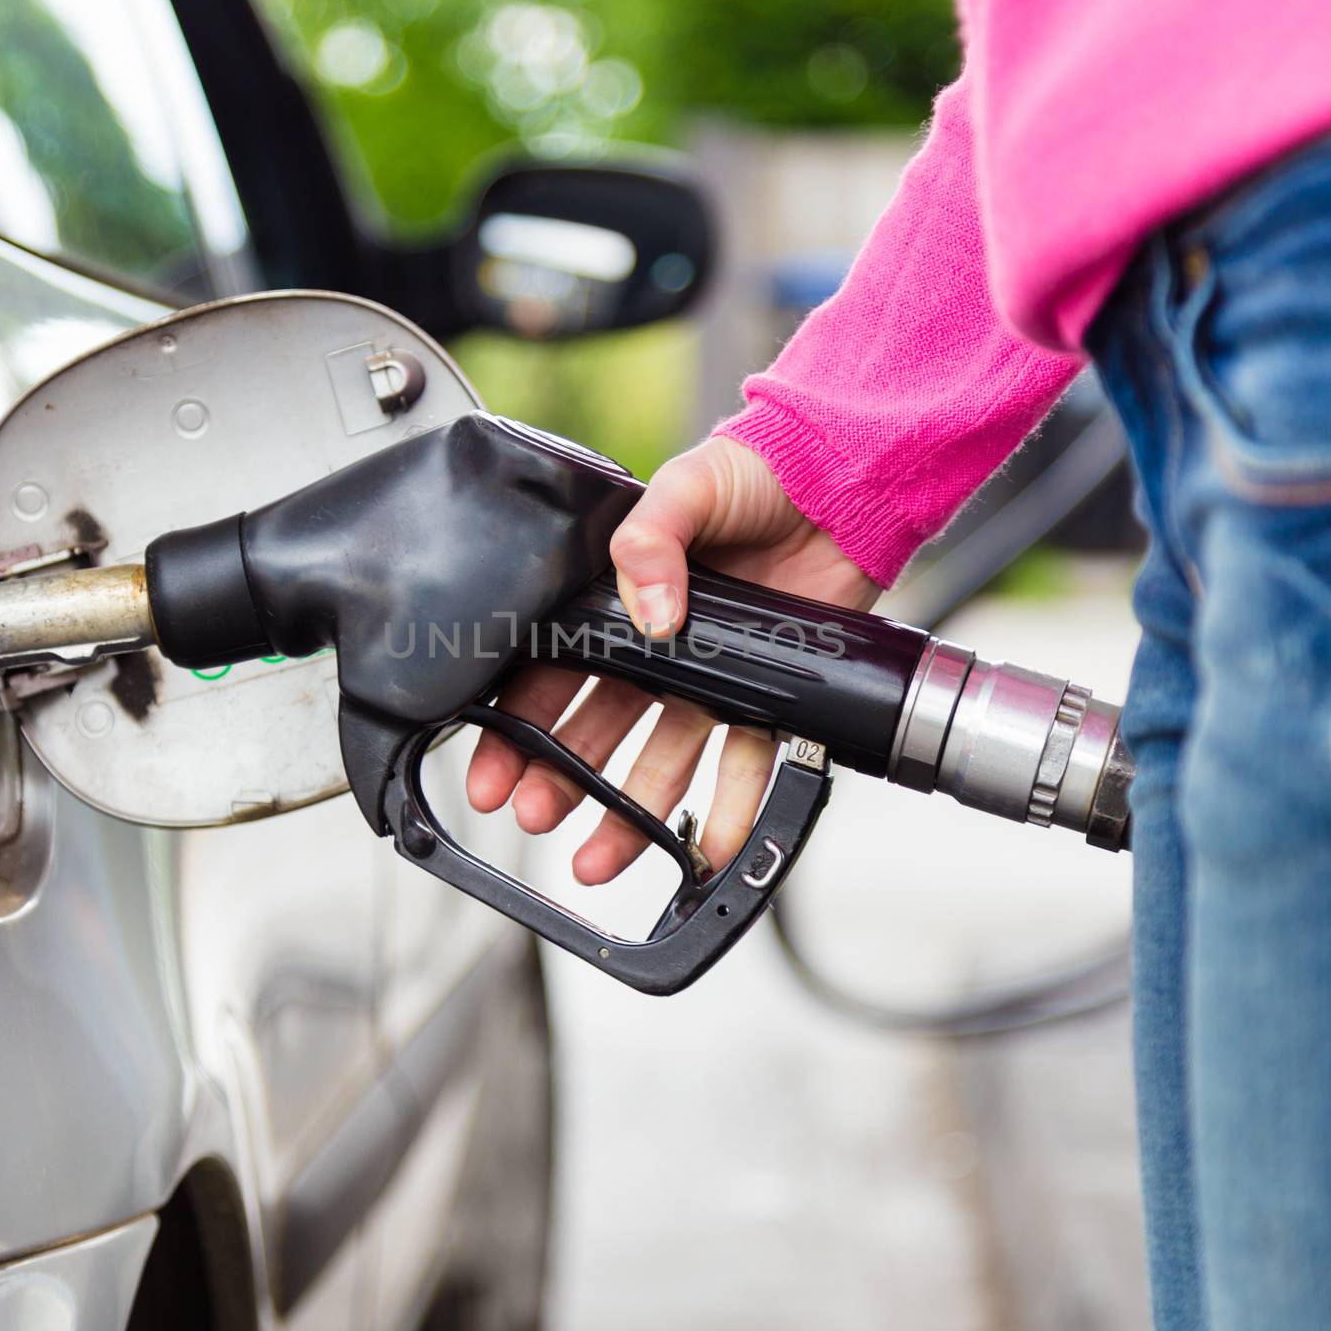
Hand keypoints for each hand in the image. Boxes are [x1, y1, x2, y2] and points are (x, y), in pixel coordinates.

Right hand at [465, 437, 876, 883]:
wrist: (838, 479)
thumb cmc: (755, 471)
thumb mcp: (687, 483)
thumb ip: (650, 537)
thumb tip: (647, 612)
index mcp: (617, 602)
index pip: (551, 675)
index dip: (517, 726)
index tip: (492, 773)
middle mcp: (659, 650)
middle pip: (595, 733)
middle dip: (558, 781)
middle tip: (534, 815)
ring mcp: (712, 679)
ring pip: (658, 764)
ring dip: (627, 816)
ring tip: (596, 860)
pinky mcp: (768, 695)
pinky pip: (745, 766)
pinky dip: (727, 812)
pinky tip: (704, 850)